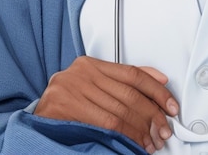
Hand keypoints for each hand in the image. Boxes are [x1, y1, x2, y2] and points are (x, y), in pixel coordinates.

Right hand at [34, 56, 178, 153]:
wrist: (38, 117)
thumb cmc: (67, 103)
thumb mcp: (93, 86)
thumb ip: (120, 82)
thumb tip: (158, 81)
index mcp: (90, 65)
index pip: (132, 74)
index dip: (156, 90)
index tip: (170, 105)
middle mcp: (82, 73)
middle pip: (129, 95)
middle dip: (152, 115)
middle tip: (164, 130)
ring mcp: (73, 89)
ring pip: (120, 112)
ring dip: (142, 130)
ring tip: (152, 141)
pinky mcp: (67, 107)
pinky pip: (106, 124)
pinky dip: (126, 136)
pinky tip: (134, 142)